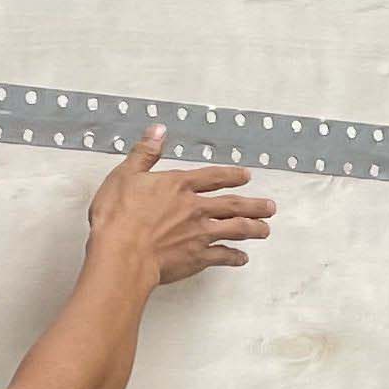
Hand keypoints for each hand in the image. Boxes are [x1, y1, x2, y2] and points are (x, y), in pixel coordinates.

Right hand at [87, 128, 275, 286]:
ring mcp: (199, 234)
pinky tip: (242, 258)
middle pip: (233, 205)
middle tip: (270, 207)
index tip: (246, 176)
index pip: (212, 177)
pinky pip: (223, 256)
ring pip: (235, 229)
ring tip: (265, 230)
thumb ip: (145, 153)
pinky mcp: (197, 257)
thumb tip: (158, 130)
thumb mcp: (125, 175)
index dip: (231, 176)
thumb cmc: (118, 216)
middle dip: (254, 205)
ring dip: (253, 229)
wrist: (121, 252)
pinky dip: (234, 257)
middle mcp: (195, 208)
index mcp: (178, 186)